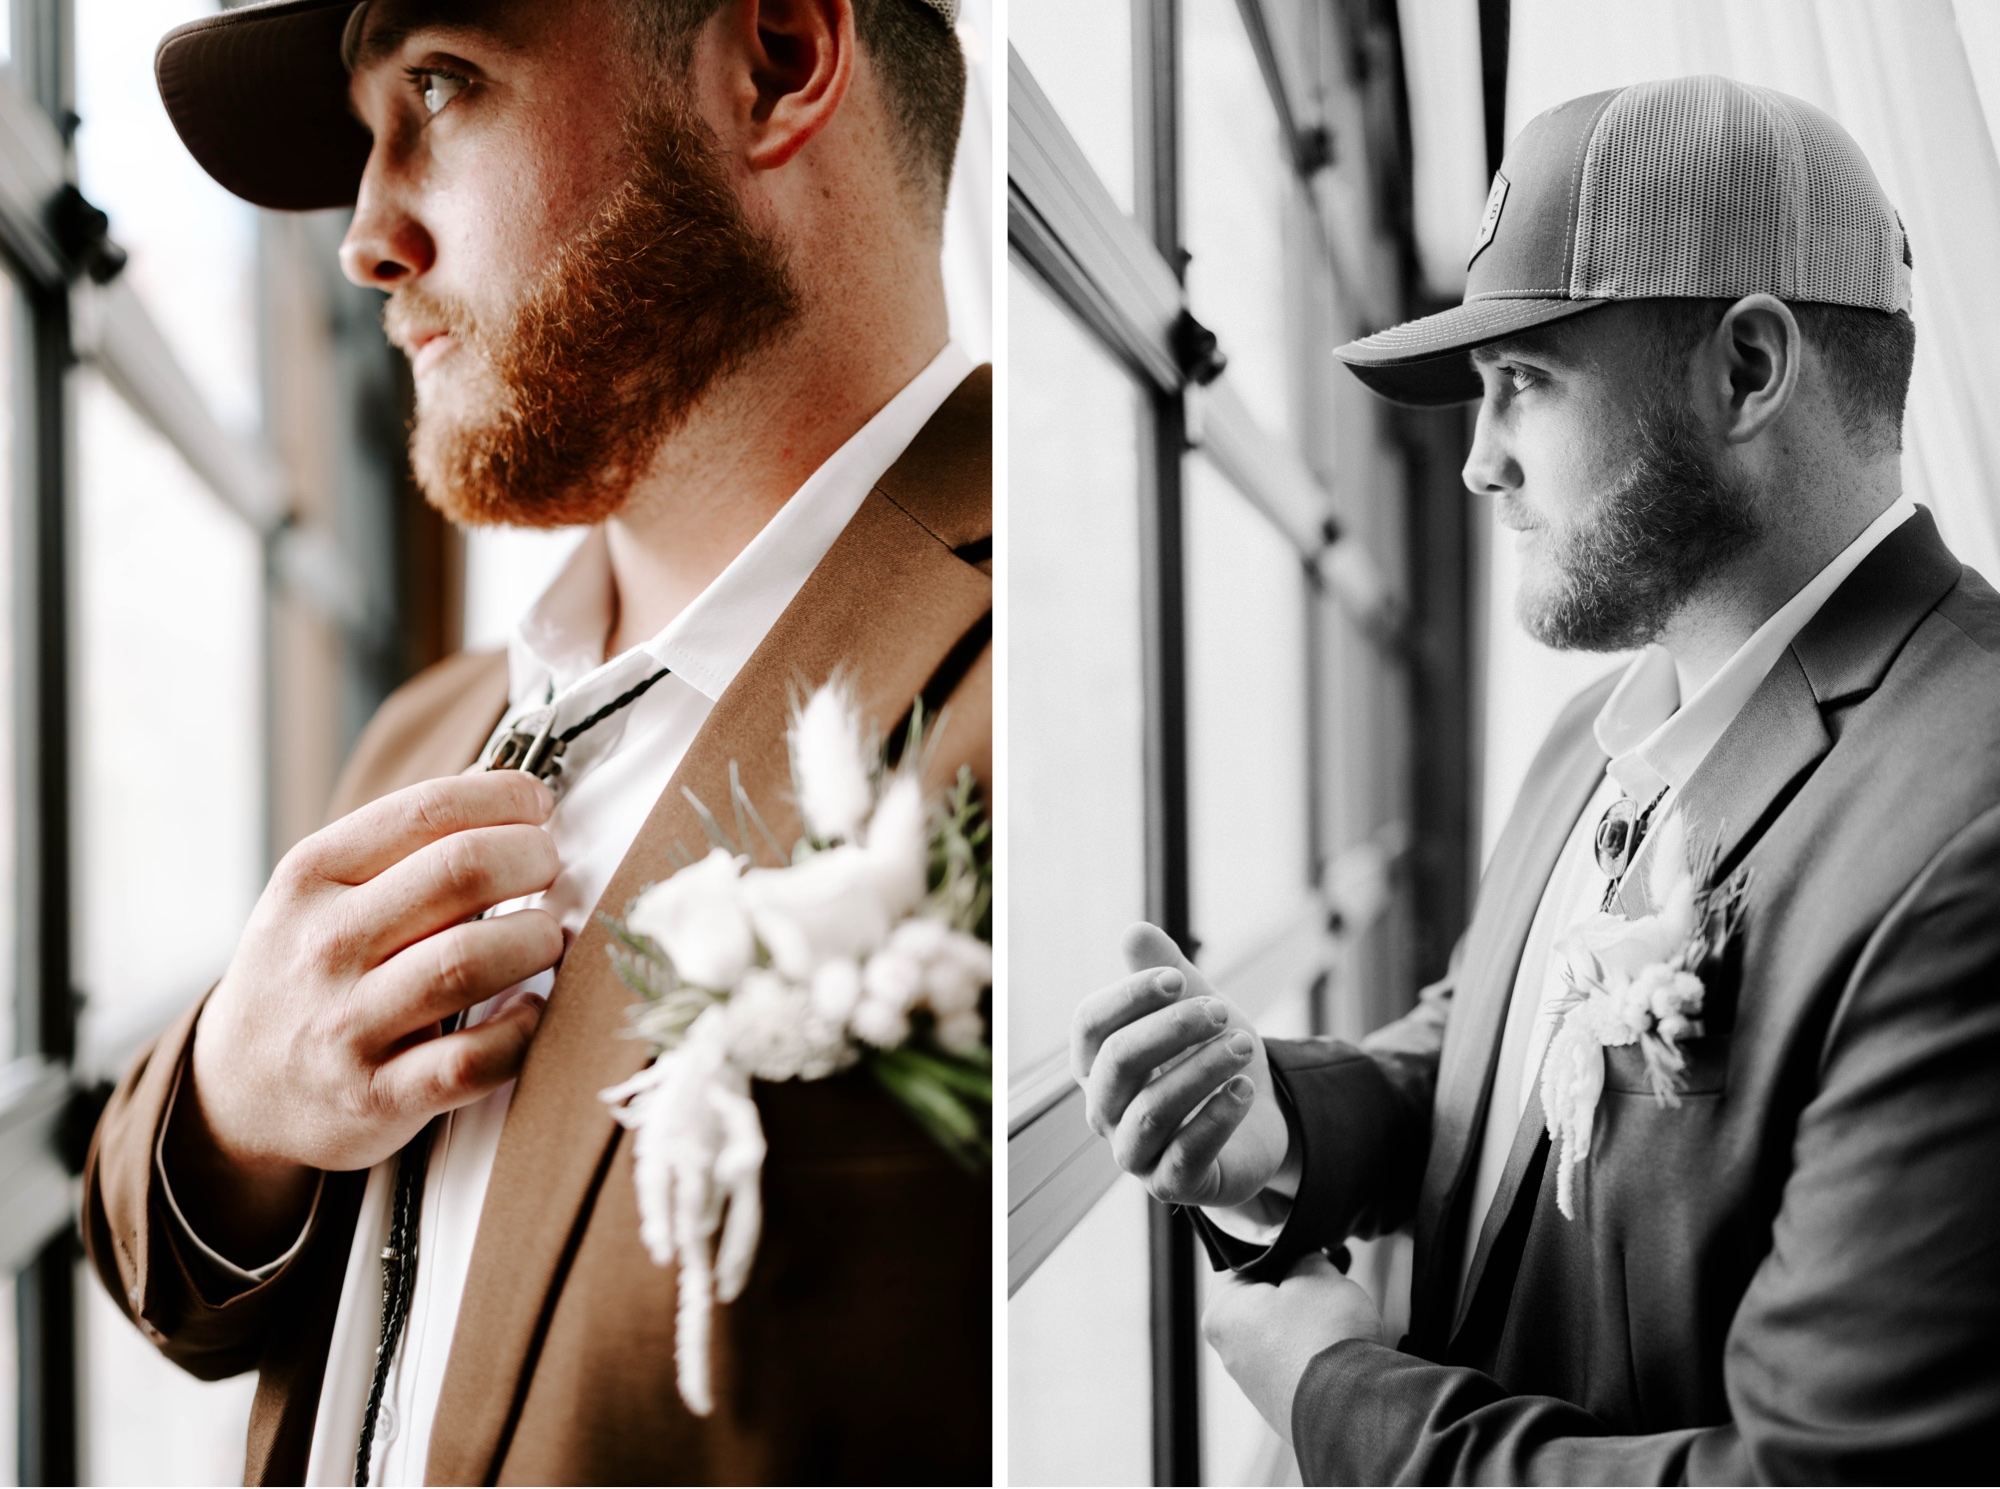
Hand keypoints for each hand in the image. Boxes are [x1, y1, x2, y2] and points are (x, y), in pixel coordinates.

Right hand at [167, 771, 563, 1259]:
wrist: (237, 1089)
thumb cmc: (310, 972)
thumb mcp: (321, 893)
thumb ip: (404, 848)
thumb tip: (515, 799)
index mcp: (314, 876)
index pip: (427, 811)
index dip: (505, 799)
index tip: (537, 806)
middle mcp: (326, 945)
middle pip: (463, 873)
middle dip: (534, 860)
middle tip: (551, 870)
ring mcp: (348, 1025)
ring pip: (472, 961)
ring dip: (537, 940)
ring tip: (548, 938)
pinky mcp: (380, 1096)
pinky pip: (474, 1058)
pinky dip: (522, 1030)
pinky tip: (530, 1010)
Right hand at [1069, 922, 1291, 1207]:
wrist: (1253, 1121)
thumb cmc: (1208, 1059)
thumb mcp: (1194, 1007)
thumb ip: (1164, 971)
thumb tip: (1134, 931)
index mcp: (1097, 1062)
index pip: (1090, 1023)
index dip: (1129, 996)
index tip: (1176, 978)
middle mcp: (1104, 1109)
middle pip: (1118, 1062)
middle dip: (1172, 1028)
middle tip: (1220, 1011)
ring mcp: (1134, 1151)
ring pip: (1153, 1109)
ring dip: (1202, 1070)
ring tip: (1245, 1045)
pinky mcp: (1171, 1184)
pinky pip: (1186, 1154)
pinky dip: (1218, 1118)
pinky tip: (1245, 1091)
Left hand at [1203, 1252, 1385, 1443]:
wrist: (1353, 1410)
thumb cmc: (1325, 1338)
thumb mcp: (1317, 1274)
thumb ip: (1303, 1257)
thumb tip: (1303, 1259)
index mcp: (1223, 1313)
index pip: (1239, 1262)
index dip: (1274, 1250)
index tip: (1299, 1247)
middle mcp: (1229, 1351)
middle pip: (1259, 1299)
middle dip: (1293, 1285)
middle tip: (1322, 1276)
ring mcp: (1255, 1382)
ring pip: (1279, 1330)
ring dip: (1306, 1317)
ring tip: (1335, 1312)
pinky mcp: (1281, 1402)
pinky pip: (1294, 1361)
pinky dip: (1314, 1348)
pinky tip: (1337, 1343)